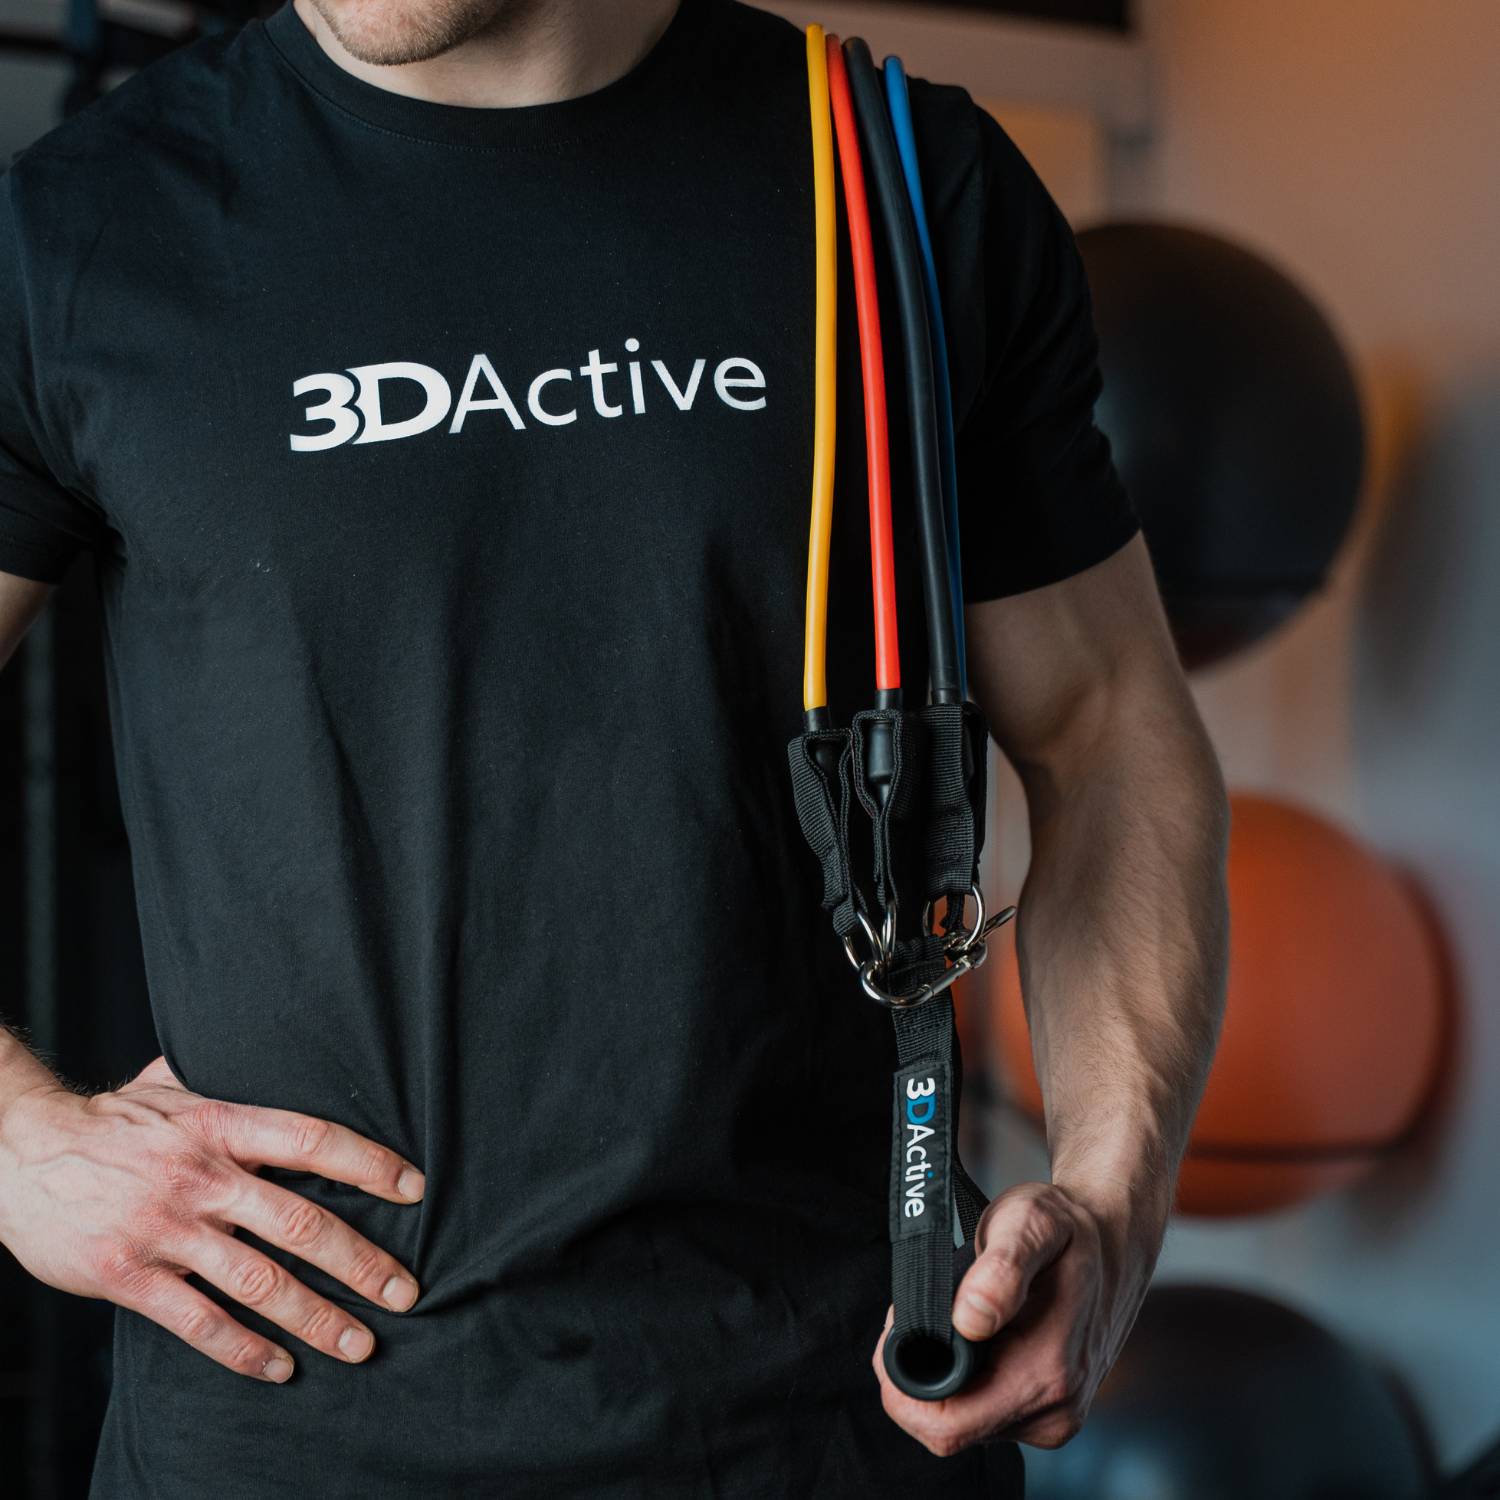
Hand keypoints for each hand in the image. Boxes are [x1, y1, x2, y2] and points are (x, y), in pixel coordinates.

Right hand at [0, 1055, 424, 1383]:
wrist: (19, 1153)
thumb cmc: (112, 1119)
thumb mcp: (173, 1083)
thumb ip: (230, 1074)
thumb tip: (284, 1041)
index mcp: (219, 1125)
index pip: (313, 1140)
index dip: (369, 1164)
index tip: (416, 1190)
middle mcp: (200, 1176)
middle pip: (300, 1222)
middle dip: (361, 1263)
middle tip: (406, 1291)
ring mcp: (164, 1229)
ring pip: (258, 1281)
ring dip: (316, 1318)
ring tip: (360, 1343)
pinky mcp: (127, 1276)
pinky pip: (197, 1322)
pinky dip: (244, 1351)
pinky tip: (281, 1367)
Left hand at [872, 1179, 1160, 1455]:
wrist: (1115, 1239)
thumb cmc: (1069, 1227)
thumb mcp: (1031, 1222)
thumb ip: (1002, 1268)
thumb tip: (970, 1320)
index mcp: (1047, 1375)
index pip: (947, 1427)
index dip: (905, 1385)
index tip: (902, 1327)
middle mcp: (1054, 1412)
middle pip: (950, 1429)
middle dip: (919, 1373)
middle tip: (923, 1311)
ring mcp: (1053, 1417)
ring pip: (966, 1421)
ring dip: (943, 1372)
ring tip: (953, 1315)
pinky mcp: (1048, 1412)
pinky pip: (985, 1411)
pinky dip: (966, 1377)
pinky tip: (976, 1335)